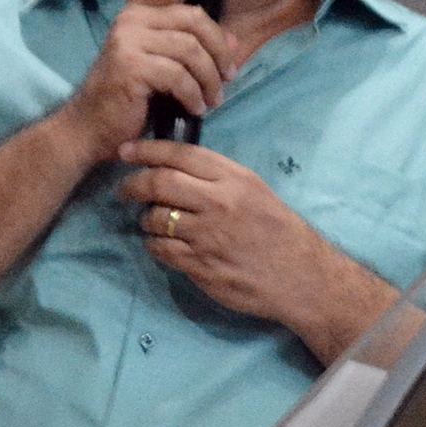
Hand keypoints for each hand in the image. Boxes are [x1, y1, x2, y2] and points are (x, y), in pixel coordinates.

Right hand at [56, 0, 243, 160]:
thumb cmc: (128, 98)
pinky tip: (194, 109)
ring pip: (190, 48)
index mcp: (139, 13)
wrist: (89, 127)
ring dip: (209, 78)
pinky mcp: (131, 66)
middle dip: (220, 48)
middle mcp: (132, 20)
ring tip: (212, 100)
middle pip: (194, 18)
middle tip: (229, 76)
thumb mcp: (164, 66)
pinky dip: (193, 95)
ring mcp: (128, 41)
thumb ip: (193, 48)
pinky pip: (178, 75)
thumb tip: (234, 40)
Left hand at [117, 141, 396, 357]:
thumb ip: (218, 178)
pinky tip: (161, 245)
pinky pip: (161, 250)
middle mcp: (218, 202)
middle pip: (159, 183)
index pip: (180, 155)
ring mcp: (207, 236)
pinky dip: (154, 245)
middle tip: (124, 190)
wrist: (301, 276)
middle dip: (133, 184)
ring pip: (156, 218)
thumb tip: (176, 166)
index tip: (126, 150)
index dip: (147, 150)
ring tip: (151, 222)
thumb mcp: (254, 191)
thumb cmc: (279, 231)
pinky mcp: (201, 265)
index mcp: (233, 178)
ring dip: (146, 219)